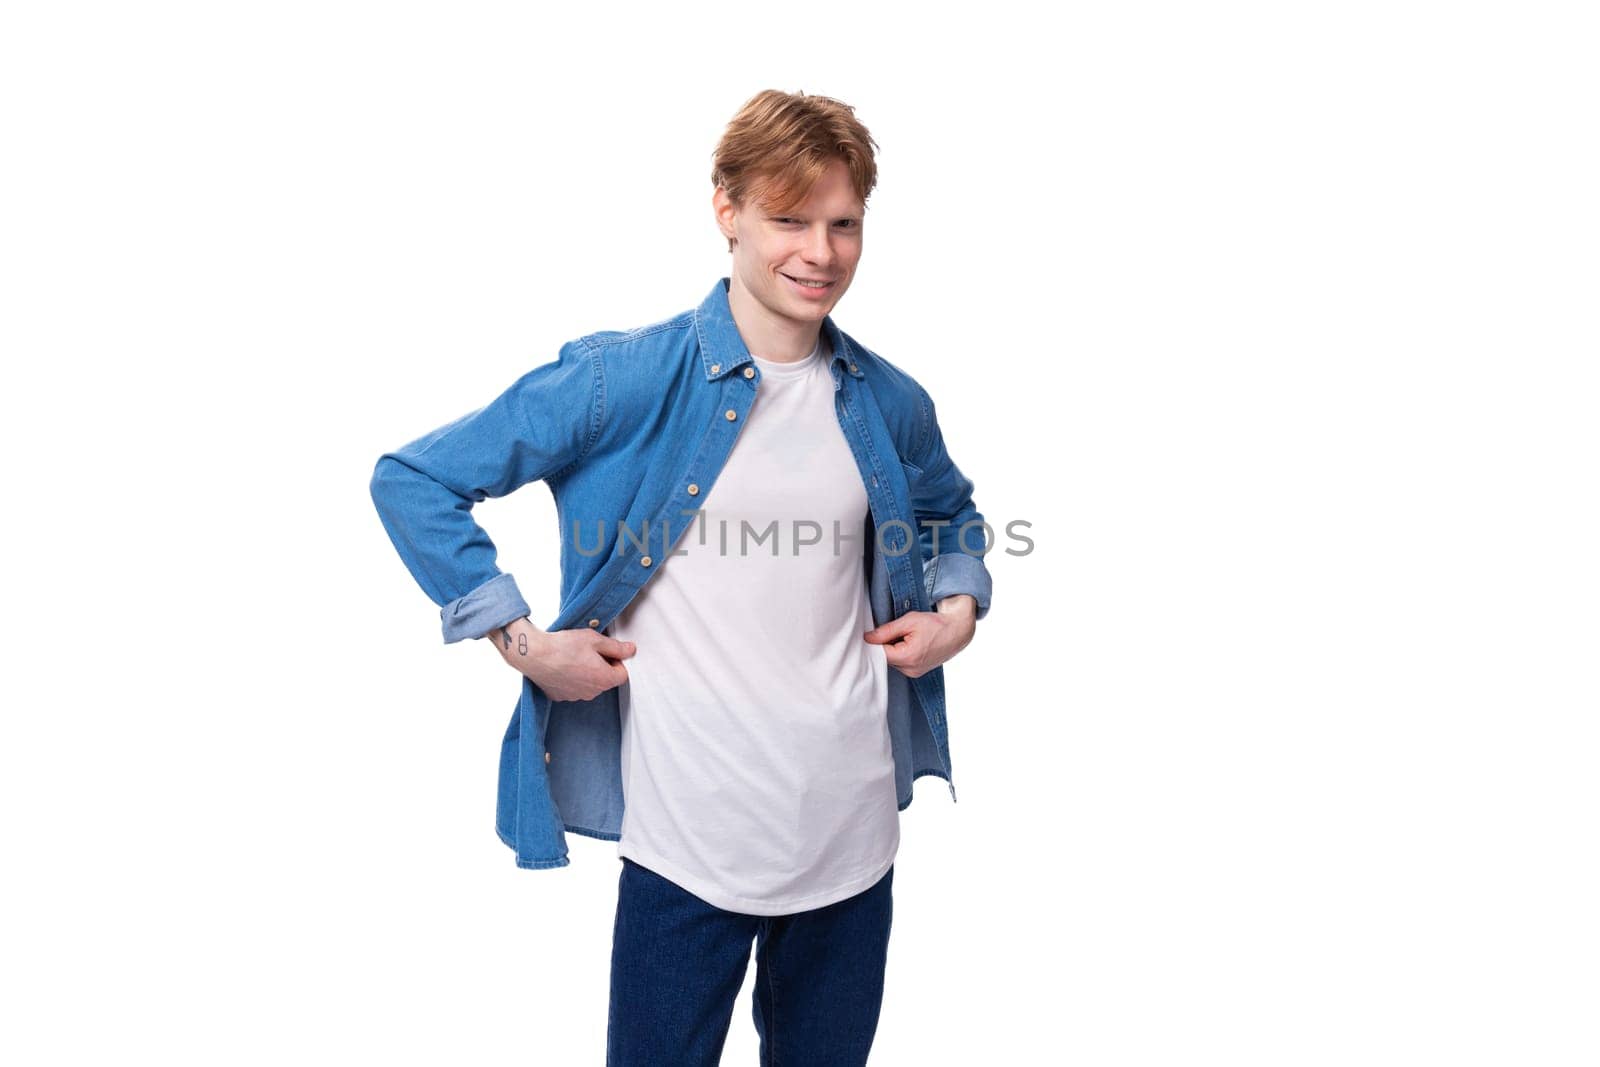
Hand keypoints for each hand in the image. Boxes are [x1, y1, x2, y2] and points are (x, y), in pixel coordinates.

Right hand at [489, 617, 635, 701]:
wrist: (534, 655)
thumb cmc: (564, 645)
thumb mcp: (595, 640)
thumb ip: (616, 647)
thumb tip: (631, 650)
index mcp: (604, 679)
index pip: (622, 674)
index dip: (616, 661)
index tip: (605, 652)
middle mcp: (592, 692)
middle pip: (605, 680)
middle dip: (601, 667)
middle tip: (587, 652)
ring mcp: (575, 697)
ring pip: (589, 685)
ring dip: (586, 674)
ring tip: (572, 658)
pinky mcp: (561, 697)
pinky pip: (573, 688)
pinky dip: (571, 679)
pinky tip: (562, 667)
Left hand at [863, 595, 976, 678]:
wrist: (957, 631)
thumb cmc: (936, 624)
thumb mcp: (909, 621)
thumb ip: (886, 631)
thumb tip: (867, 638)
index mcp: (908, 657)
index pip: (880, 653)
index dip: (875, 642)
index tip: (875, 632)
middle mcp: (911, 670)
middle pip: (886, 658)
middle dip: (885, 645)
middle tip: (895, 631)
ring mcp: (914, 673)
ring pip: (892, 661)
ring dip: (893, 650)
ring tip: (905, 637)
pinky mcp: (917, 673)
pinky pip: (900, 664)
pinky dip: (900, 654)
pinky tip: (909, 643)